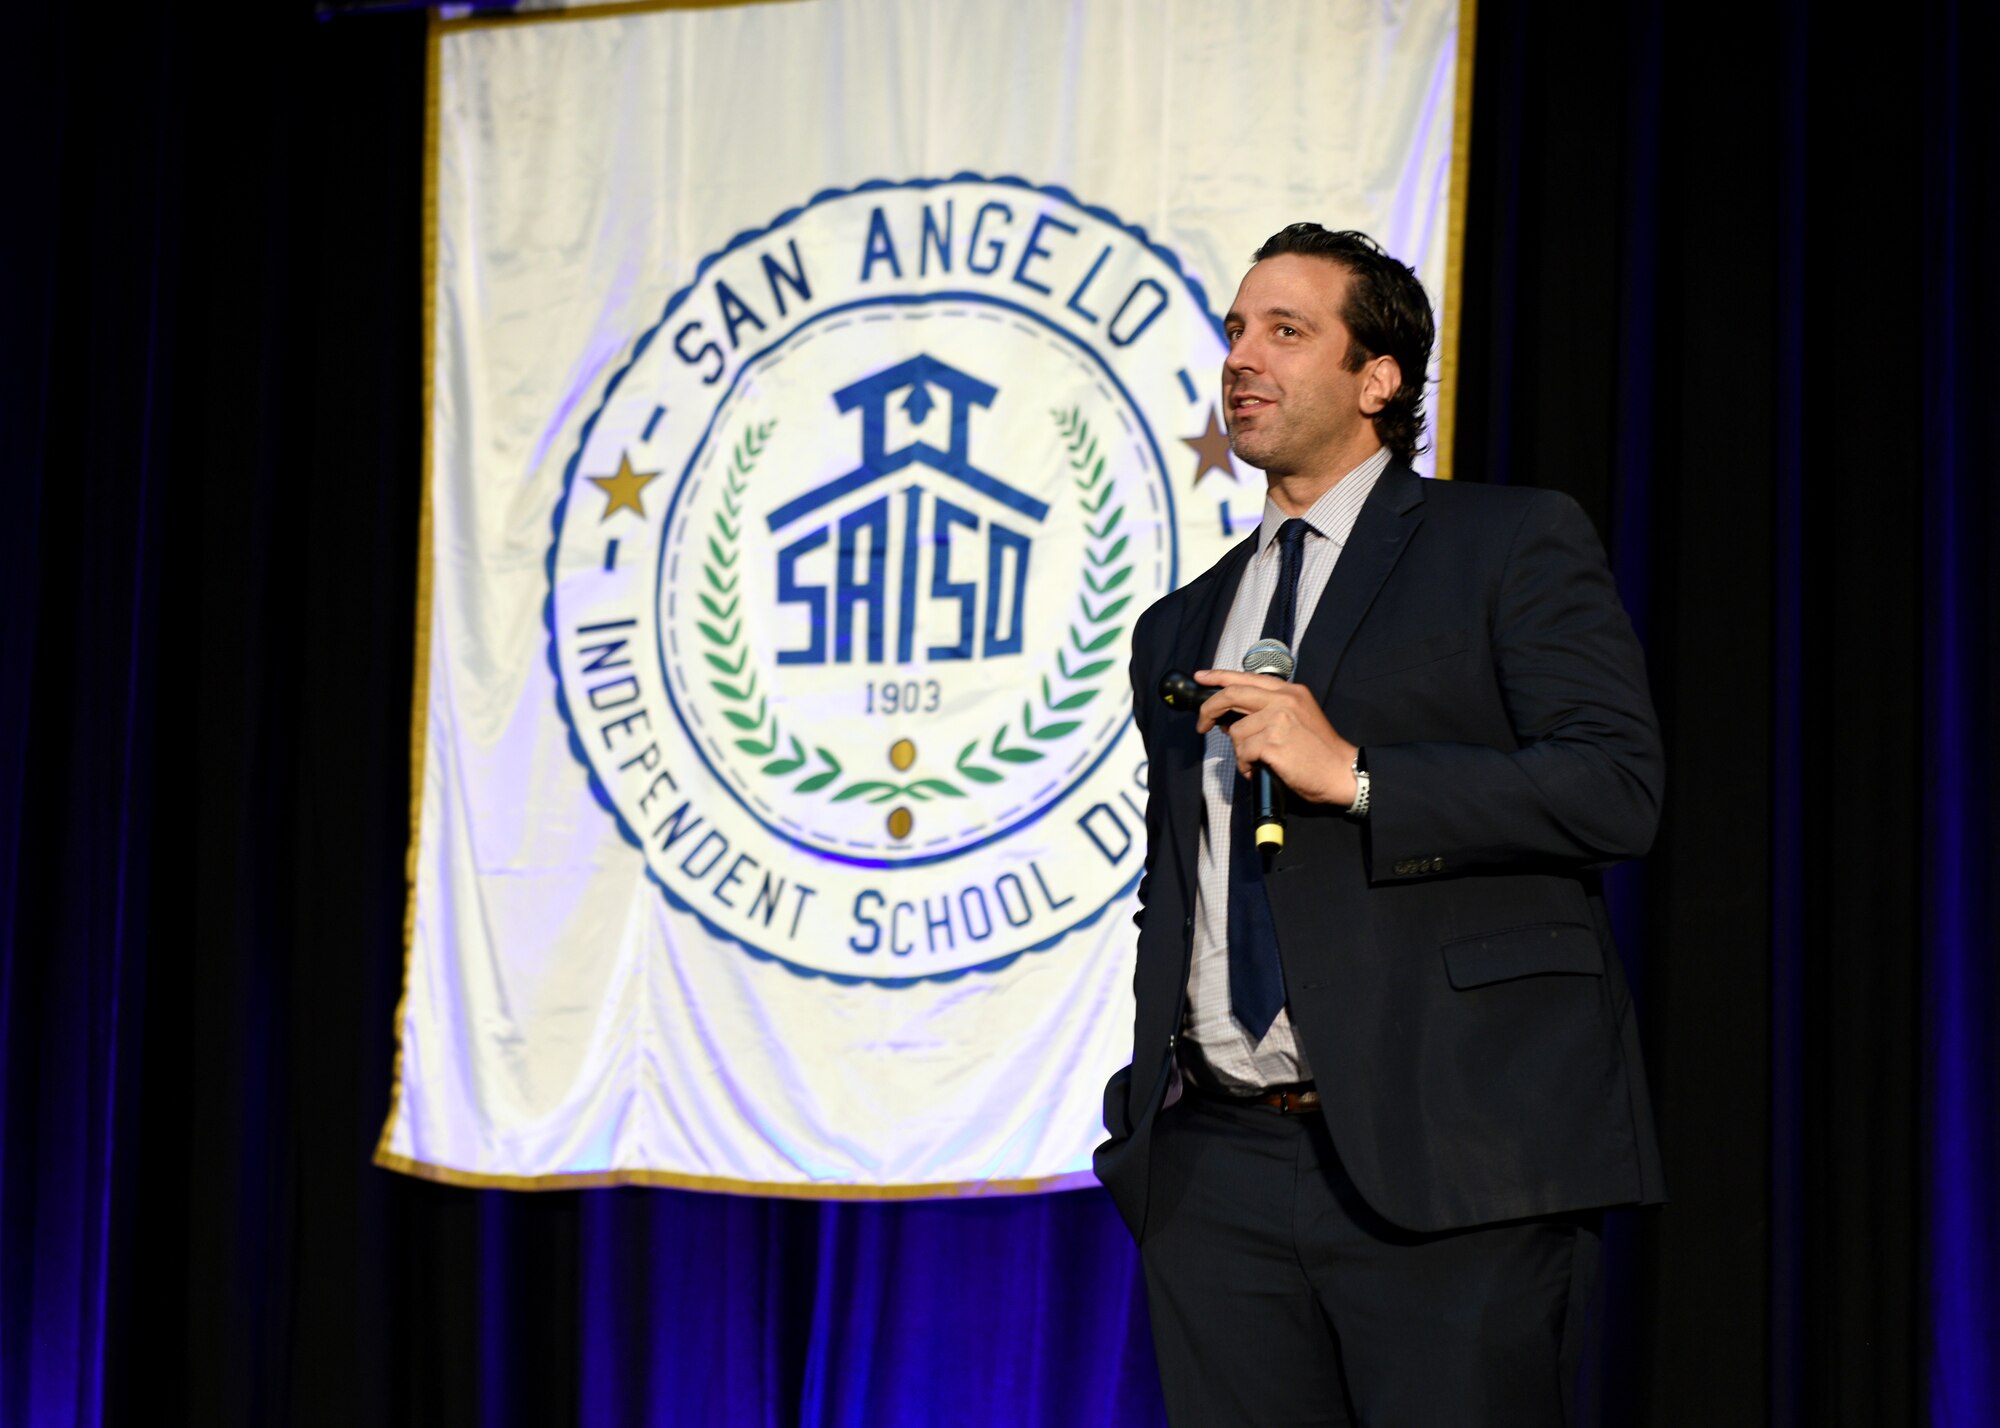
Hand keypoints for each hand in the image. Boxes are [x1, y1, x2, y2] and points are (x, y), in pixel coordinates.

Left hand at [1193, 669, 1358, 804]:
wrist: (1341, 772)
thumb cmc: (1318, 751)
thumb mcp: (1298, 717)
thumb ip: (1267, 711)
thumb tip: (1230, 720)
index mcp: (1289, 691)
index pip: (1247, 677)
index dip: (1219, 676)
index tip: (1201, 677)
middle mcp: (1284, 700)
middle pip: (1232, 695)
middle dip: (1209, 709)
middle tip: (1203, 725)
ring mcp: (1278, 720)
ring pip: (1236, 732)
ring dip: (1240, 752)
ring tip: (1257, 761)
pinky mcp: (1273, 742)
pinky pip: (1243, 752)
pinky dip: (1246, 766)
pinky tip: (1259, 770)